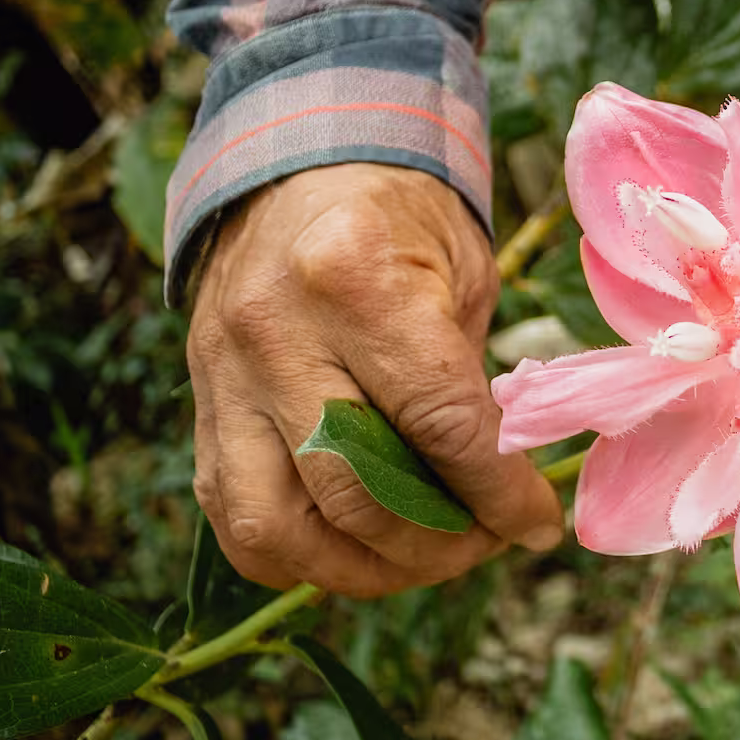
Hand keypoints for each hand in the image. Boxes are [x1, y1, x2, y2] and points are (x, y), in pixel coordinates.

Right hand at [188, 163, 563, 597]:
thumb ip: (475, 382)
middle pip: (355, 488)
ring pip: (276, 525)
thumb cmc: (402, 223)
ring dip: (363, 569)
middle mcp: (276, 335)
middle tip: (484, 544)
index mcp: (356, 281)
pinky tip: (355, 552)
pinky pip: (233, 518)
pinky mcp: (204, 409)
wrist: (300, 171)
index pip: (437, 422)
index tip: (535, 525)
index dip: (496, 492)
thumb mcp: (465, 275)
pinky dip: (298, 557)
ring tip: (424, 561)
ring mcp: (226, 378)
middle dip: (434, 542)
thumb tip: (504, 487)